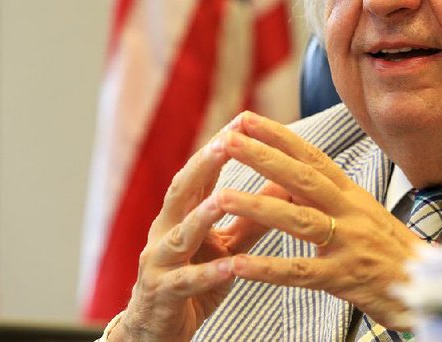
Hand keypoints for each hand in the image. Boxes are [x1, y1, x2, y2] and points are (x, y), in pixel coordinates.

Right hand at [111, 122, 287, 341]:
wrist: (157, 330)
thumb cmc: (194, 279)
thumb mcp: (226, 245)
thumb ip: (251, 218)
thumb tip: (284, 184)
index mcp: (181, 214)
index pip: (200, 173)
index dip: (219, 146)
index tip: (242, 121)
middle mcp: (165, 231)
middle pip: (180, 192)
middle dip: (201, 166)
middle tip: (224, 143)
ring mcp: (159, 262)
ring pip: (178, 235)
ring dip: (200, 217)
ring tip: (221, 201)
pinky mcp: (163, 294)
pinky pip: (187, 283)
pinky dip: (209, 273)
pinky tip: (231, 267)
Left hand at [217, 111, 421, 329]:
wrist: (428, 285)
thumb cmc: (390, 249)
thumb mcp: (361, 213)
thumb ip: (326, 195)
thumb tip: (288, 175)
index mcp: (351, 193)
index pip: (311, 157)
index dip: (278, 136)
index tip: (247, 118)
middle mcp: (350, 211)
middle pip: (301, 178)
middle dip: (262, 157)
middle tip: (227, 140)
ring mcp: (349, 243)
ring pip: (298, 220)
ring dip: (258, 207)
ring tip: (221, 198)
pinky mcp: (345, 278)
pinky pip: (300, 272)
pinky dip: (268, 268)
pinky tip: (238, 265)